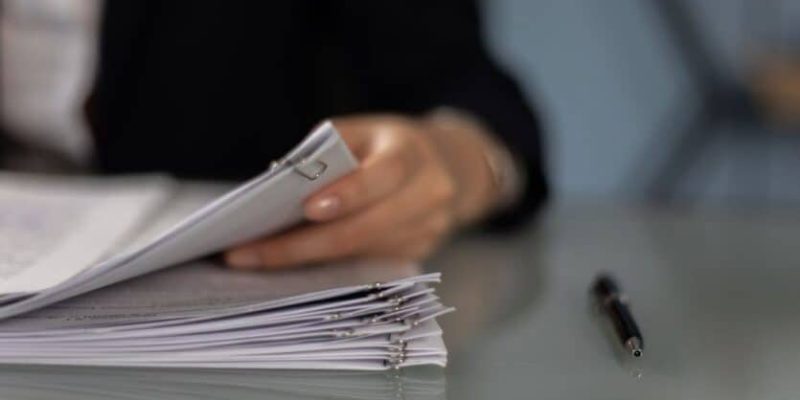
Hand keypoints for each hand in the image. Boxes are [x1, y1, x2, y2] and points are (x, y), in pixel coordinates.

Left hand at [224, 114, 501, 268]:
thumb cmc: (389, 145)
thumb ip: (327, 152)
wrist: (450, 168)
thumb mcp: (363, 131)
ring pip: (358, 253)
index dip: (346, 195)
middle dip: (301, 245)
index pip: (381, 176)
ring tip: (255, 259)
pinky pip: (365, 264)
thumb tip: (278, 184)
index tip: (304, 209)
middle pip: (362, 229)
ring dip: (304, 260)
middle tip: (249, 253)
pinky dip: (325, 264)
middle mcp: (428, 195)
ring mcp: (428, 231)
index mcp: (412, 154)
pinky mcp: (418, 254)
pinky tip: (288, 262)